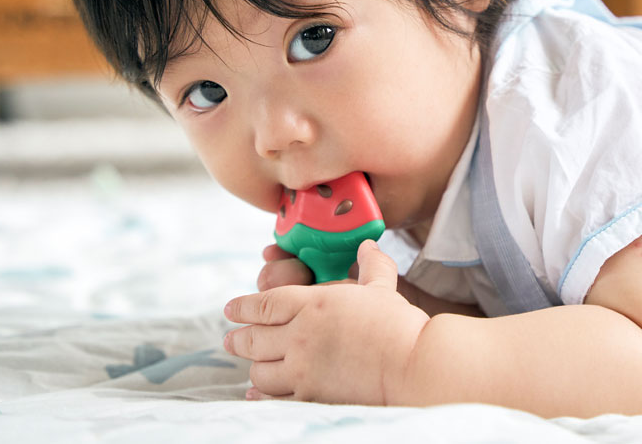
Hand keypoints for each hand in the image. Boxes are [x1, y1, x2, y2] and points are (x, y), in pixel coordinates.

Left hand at [224, 240, 429, 404]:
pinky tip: (256, 392)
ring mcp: (303, 368)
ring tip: (249, 364)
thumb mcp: (383, 288)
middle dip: (238, 338)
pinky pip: (274, 397)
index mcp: (313, 304)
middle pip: (253, 337)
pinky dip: (261, 394)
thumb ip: (372, 264)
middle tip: (230, 339)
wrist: (411, 365)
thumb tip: (367, 245)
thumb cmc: (399, 324)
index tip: (230, 309)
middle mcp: (300, 335)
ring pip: (260, 369)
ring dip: (252, 366)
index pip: (264, 304)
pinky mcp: (311, 395)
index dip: (242, 306)